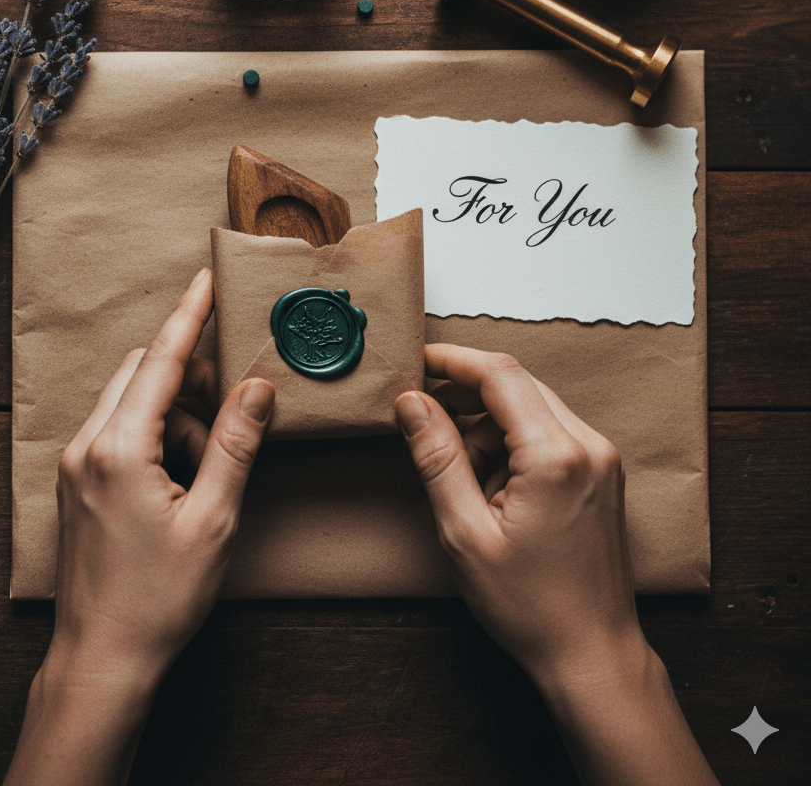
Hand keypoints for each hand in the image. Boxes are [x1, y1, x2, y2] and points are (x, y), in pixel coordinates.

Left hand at [48, 266, 274, 686]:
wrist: (102, 656)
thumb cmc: (158, 597)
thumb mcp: (213, 518)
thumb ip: (235, 444)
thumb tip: (257, 388)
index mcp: (118, 450)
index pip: (160, 360)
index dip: (189, 315)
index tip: (207, 279)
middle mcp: (86, 446)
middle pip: (140, 373)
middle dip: (187, 377)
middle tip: (230, 403)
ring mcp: (75, 464)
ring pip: (131, 403)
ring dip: (174, 416)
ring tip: (204, 473)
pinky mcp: (77, 481)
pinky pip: (119, 432)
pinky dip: (155, 438)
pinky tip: (181, 482)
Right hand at [395, 345, 719, 785]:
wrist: (592, 654)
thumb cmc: (530, 606)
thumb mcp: (465, 532)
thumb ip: (437, 457)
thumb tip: (412, 402)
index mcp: (556, 456)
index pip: (500, 374)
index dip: (452, 360)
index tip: (417, 360)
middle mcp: (589, 446)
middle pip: (517, 385)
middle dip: (466, 395)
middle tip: (424, 419)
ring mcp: (602, 459)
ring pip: (531, 408)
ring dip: (489, 427)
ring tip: (465, 481)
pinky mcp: (602, 473)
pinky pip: (550, 432)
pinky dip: (513, 444)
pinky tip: (493, 486)